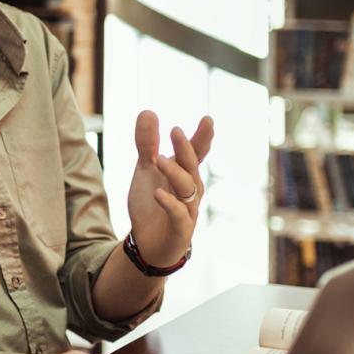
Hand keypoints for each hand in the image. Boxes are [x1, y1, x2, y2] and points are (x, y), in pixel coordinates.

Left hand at [127, 111, 213, 269]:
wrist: (148, 242)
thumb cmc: (153, 203)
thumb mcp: (146, 170)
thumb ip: (147, 144)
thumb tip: (148, 111)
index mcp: (184, 173)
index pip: (196, 153)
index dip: (202, 137)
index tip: (207, 119)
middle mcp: (191, 190)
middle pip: (192, 167)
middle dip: (186, 149)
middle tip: (176, 130)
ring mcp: (188, 210)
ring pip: (187, 189)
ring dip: (174, 173)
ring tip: (158, 160)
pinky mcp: (180, 229)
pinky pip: (179, 215)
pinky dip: (170, 204)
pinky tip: (158, 194)